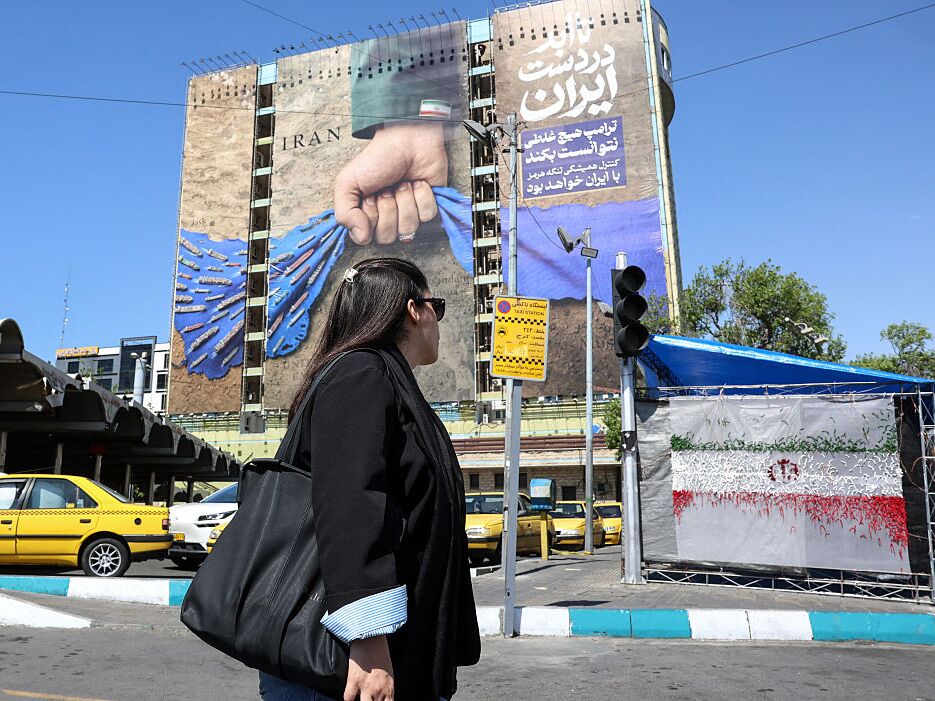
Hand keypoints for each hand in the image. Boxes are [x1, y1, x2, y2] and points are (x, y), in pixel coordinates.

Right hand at [334, 122, 447, 244]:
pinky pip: (427, 216)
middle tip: (387, 189)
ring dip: (405, 200)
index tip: (370, 196)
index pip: (367, 237)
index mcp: (366, 216)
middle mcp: (388, 219)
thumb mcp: (348, 182)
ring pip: (409, 228)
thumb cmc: (377, 159)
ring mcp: (409, 215)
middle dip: (388, 208)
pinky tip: (418, 183)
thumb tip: (360, 237)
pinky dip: (423, 196)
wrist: (407, 140)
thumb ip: (344, 213)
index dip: (370, 217)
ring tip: (403, 183)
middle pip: (388, 236)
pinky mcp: (429, 207)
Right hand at [343, 634, 393, 700]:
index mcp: (389, 688)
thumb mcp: (388, 672)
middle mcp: (379, 690)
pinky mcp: (354, 681)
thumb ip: (386, 687)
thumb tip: (382, 697)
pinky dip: (348, 699)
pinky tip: (349, 696)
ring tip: (358, 697)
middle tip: (366, 699)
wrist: (371, 637)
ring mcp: (366, 687)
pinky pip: (348, 699)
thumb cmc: (380, 653)